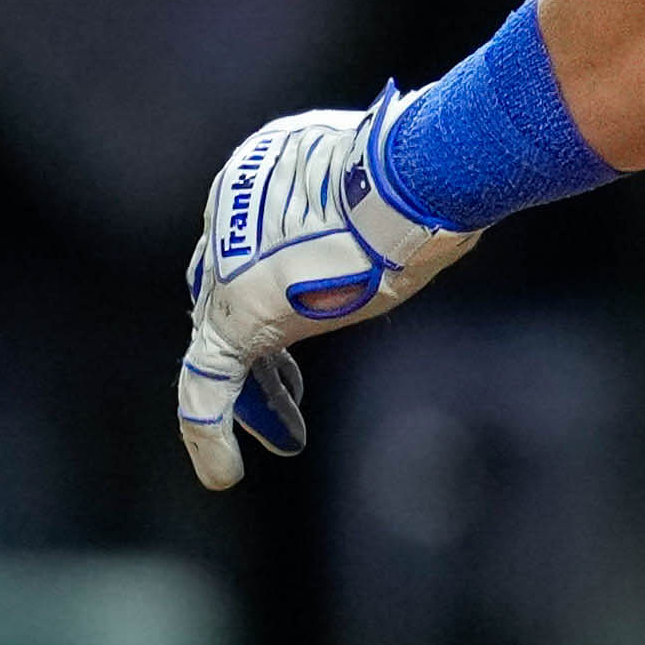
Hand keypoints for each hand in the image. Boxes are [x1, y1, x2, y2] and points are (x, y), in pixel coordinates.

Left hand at [176, 98, 474, 491]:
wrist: (403, 179)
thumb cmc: (421, 169)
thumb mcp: (404, 176)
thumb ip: (390, 201)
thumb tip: (437, 223)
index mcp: (264, 169)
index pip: (256, 238)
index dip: (279, 282)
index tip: (315, 307)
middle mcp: (230, 211)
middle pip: (228, 290)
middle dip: (260, 343)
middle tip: (287, 391)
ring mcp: (225, 262)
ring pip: (219, 337)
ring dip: (254, 391)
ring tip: (282, 436)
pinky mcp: (234, 315)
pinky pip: (206, 381)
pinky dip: (209, 428)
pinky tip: (224, 475)